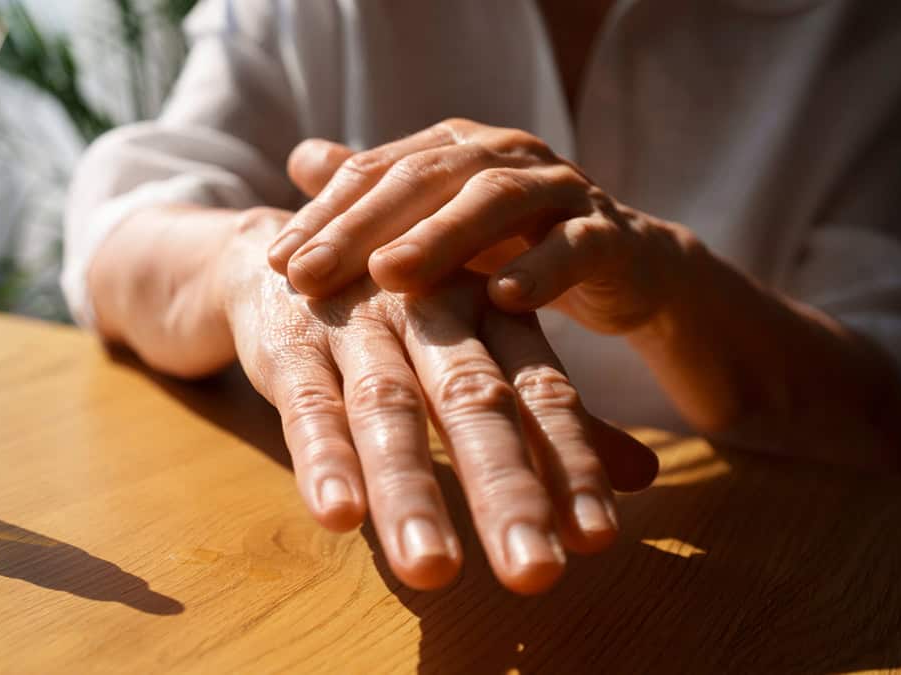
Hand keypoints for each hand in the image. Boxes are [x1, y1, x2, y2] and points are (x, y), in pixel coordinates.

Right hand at [222, 208, 657, 591]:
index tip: (597, 541)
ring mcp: (357, 325)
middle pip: (475, 399)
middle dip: (505, 488)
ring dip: (411, 490)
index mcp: (488, 312)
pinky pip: (306, 405)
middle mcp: (430, 314)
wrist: (283, 254)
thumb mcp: (478, 351)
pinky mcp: (290, 344)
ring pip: (388, 408)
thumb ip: (549, 415)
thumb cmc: (397, 319)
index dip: (571, 463)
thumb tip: (647, 475)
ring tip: (433, 570)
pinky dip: (322, 458)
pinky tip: (339, 516)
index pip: (541, 391)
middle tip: (535, 573)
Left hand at [267, 118, 695, 333]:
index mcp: (455, 148)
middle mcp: (504, 154)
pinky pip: (575, 245)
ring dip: (440, 238)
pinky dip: (541, 270)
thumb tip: (300, 158)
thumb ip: (377, 194)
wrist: (624, 266)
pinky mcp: (609, 234)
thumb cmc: (515, 245)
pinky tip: (503, 299)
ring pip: (495, 200)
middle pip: (424, 179)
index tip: (275, 263)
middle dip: (360, 226)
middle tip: (308, 273)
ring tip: (388, 275)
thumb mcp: (437, 223)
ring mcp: (560, 189)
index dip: (323, 215)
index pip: (374, 171)